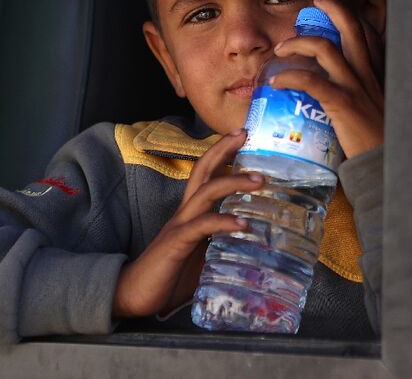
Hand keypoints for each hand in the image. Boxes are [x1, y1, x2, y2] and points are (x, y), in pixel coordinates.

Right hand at [112, 129, 262, 317]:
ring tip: (260, 180)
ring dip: (234, 182)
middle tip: (246, 134)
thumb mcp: (205, 257)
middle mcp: (184, 212)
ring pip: (206, 192)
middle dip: (224, 150)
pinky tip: (243, 224)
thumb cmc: (170, 276)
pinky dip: (223, 221)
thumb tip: (256, 248)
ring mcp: (179, 226)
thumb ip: (225, 246)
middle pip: (203, 171)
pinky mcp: (175, 243)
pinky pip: (201, 226)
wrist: (132, 296)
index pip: (207, 175)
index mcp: (191, 213)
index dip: (222, 154)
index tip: (242, 136)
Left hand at [270, 0, 384, 158]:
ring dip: (298, 43)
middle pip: (351, 28)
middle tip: (314, 2)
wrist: (386, 163)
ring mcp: (355, 87)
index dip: (353, 17)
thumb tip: (339, 97)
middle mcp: (368, 75)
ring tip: (282, 49)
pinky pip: (312, 81)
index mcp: (377, 75)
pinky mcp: (342, 104)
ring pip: (325, 49)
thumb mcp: (378, 109)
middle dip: (332, 8)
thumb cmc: (379, 141)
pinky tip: (277, 82)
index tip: (335, 10)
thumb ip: (363, 97)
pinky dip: (290, 77)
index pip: (370, 35)